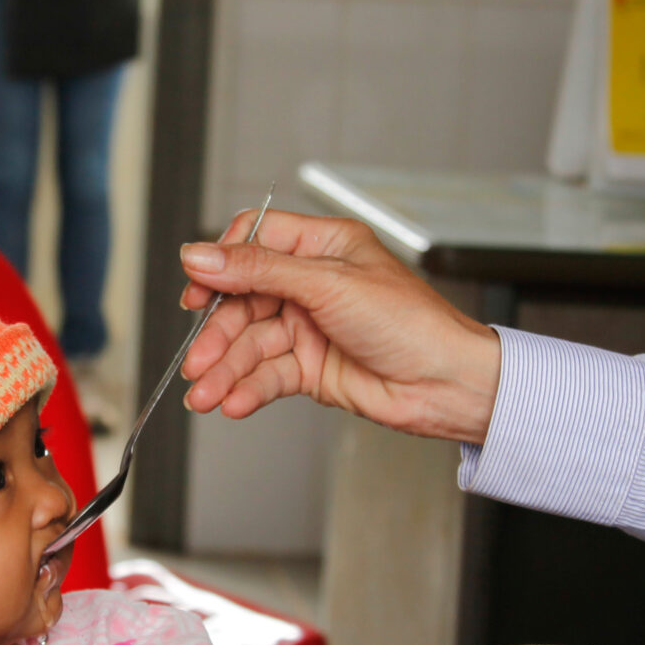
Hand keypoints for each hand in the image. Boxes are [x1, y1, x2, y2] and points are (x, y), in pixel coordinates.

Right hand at [177, 210, 503, 444]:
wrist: (447, 385)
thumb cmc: (412, 323)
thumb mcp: (329, 284)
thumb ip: (260, 271)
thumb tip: (201, 255)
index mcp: (324, 245)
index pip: (255, 242)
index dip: (221, 264)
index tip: (197, 289)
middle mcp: (313, 283)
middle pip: (244, 300)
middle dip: (218, 333)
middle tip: (198, 360)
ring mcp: (311, 327)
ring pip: (250, 344)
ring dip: (225, 370)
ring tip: (206, 394)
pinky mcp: (312, 368)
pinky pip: (267, 375)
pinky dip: (246, 389)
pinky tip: (232, 401)